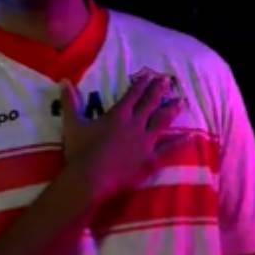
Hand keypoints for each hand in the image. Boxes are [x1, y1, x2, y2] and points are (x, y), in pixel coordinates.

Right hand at [60, 74, 189, 202]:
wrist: (90, 178)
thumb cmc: (80, 151)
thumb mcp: (73, 123)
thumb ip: (71, 101)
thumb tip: (64, 80)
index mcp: (118, 115)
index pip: (132, 95)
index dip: (142, 84)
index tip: (151, 76)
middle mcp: (135, 124)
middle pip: (150, 104)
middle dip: (159, 91)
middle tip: (168, 81)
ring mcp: (145, 142)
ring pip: (162, 123)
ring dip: (172, 111)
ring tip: (182, 101)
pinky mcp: (150, 160)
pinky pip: (168, 150)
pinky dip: (180, 143)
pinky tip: (190, 136)